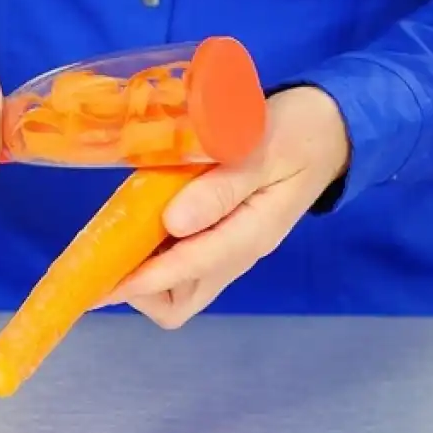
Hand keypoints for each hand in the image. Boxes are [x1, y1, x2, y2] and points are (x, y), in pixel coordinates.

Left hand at [100, 86, 350, 327]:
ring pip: (179, 288)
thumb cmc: (297, 133)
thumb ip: (222, 186)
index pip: (190, 270)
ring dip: (146, 274)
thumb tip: (173, 222)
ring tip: (119, 236)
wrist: (331, 130)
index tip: (101, 280)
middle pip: (181, 301)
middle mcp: (239, 254)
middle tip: (108, 254)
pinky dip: (156, 255)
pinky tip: (139, 223)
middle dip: (140, 290)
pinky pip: (184, 264)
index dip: (142, 279)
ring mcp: (231, 250)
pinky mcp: (223, 238)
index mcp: (251, 234)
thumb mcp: (263, 148)